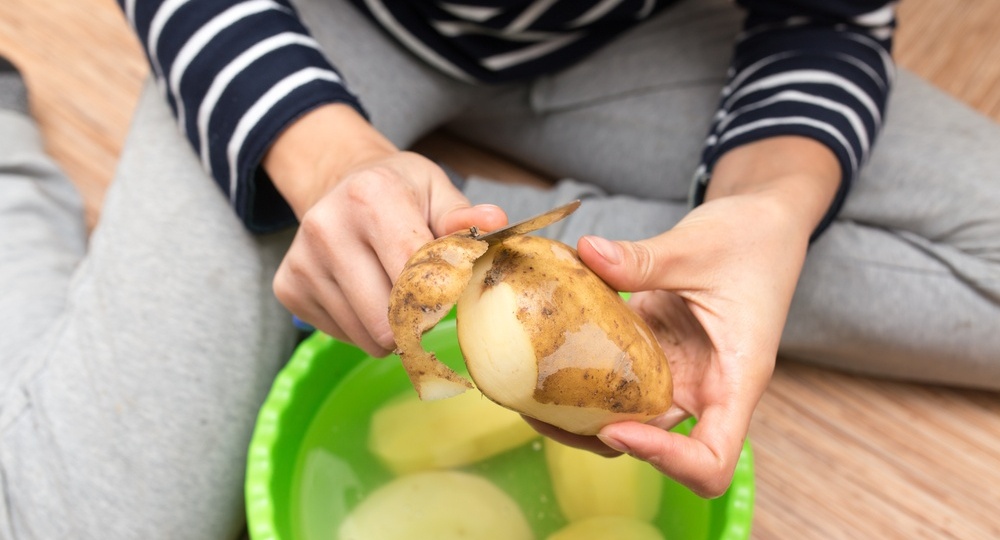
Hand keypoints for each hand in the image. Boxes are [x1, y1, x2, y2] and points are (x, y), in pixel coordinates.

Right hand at [266, 105, 506, 355]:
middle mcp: (327, 228)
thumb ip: (461, 216)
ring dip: (390, 328)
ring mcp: (302, 261)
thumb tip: (494, 221)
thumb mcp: (435, 190)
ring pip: (365, 335)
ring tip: (393, 292)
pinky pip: (342, 335)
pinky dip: (362, 327)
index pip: (413, 274)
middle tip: (427, 303)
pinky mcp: (288, 288)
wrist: (337, 181)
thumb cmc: (398, 191)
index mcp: (370, 197)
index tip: (454, 295)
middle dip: (415, 322)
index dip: (442, 297)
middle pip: (385, 318)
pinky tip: (364, 292)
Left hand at [530, 137, 840, 497]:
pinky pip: (616, 381)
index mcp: (735, 378)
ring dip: (581, 415)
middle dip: (598, 439)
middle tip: (541, 412)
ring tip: (529, 394)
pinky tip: (544, 360)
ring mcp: (678, 376)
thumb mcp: (698, 246)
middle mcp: (705, 389)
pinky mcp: (655, 357)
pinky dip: (582, 378)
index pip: (711, 459)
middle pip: (656, 448)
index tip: (616, 430)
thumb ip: (644, 258)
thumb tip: (588, 252)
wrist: (760, 225)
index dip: (664, 460)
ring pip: (628, 419)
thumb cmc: (750, 240)